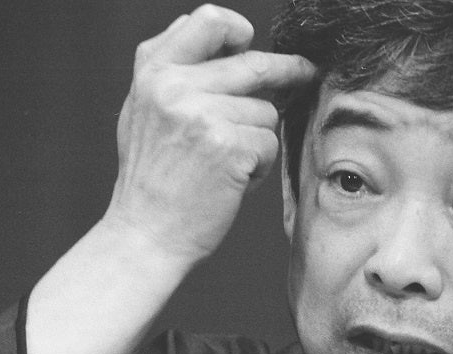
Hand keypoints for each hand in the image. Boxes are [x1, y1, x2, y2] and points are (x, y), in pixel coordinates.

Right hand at [105, 4, 315, 265]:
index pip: (207, 21)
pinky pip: (269, 143)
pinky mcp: (228, 145)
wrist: (146, 233)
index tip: (251, 42)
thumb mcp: (145, 112)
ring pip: (266, 112)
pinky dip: (261, 165)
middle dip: (288, 71)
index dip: (237, 29)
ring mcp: (202, 114)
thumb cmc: (153, 180)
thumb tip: (212, 36)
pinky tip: (233, 180)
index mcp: (154, 72)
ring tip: (227, 165)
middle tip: (308, 74)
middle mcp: (175, 86)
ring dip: (259, 140)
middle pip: (253, 64)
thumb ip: (174, 73)